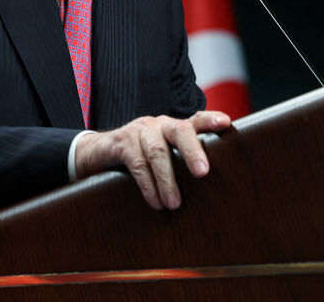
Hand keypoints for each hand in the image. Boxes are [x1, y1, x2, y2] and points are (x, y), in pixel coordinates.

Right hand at [73, 111, 230, 210]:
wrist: (98, 153)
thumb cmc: (139, 157)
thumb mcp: (162, 156)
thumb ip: (181, 164)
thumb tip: (210, 191)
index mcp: (173, 127)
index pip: (196, 120)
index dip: (210, 120)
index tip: (226, 123)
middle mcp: (159, 124)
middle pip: (180, 130)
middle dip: (193, 151)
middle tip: (203, 173)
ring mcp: (140, 130)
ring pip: (158, 151)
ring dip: (167, 179)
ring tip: (174, 204)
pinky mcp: (121, 142)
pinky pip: (137, 163)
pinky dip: (148, 185)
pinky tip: (155, 202)